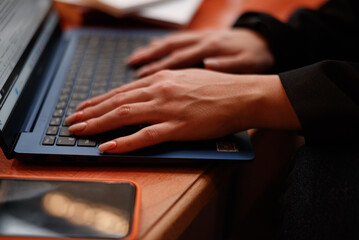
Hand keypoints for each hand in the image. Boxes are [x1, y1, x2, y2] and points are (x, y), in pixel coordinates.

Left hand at [66, 69, 299, 152]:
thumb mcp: (185, 78)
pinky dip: (124, 142)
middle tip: (72, 121)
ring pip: (124, 115)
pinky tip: (107, 147)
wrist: (241, 94)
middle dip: (90, 112)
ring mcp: (168, 109)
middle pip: (117, 102)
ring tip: (79, 132)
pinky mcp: (178, 127)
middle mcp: (160, 90)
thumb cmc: (217, 88)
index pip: (122, 91)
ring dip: (98, 125)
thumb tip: (145, 91)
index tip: (84, 107)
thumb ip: (163, 84)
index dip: (99, 100)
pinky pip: (145, 136)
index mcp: (161, 79)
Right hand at [127, 29, 274, 76]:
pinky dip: (162, 45)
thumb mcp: (248, 65)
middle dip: (147, 58)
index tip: (140, 77)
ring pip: (169, 43)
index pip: (177, 59)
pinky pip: (177, 40)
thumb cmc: (258, 57)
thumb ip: (228, 66)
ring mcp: (200, 38)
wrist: (268, 42)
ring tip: (134, 58)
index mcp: (210, 48)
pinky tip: (153, 50)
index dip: (157, 68)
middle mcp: (201, 40)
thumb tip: (208, 65)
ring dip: (150, 51)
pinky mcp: (202, 38)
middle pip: (168, 48)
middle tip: (130, 65)